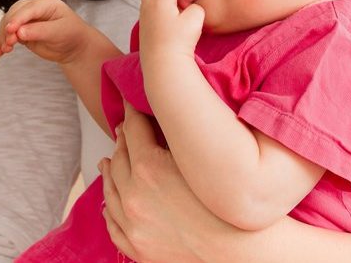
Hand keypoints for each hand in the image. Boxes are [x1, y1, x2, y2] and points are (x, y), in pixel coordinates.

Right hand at [0, 0, 89, 63]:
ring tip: (4, 50)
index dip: (18, 18)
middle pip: (14, 14)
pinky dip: (2, 42)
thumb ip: (39, 31)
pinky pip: (7, 34)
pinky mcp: (21, 31)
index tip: (10, 30)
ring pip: (7, 24)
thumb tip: (19, 32)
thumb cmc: (71, 35)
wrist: (74, 47)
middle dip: (8, 28)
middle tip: (8, 43)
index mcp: (46, 3)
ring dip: (3, 37)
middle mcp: (33, 9)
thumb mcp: (59, 32)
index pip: (28, 8)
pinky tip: (0, 51)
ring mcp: (26, 20)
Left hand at [101, 102, 232, 262]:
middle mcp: (134, 197)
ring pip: (110, 189)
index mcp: (148, 169)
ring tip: (108, 159)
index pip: (132, 129)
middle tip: (124, 128)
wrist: (242, 254)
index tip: (130, 103)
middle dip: (122, 140)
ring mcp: (133, 225)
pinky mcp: (137, 248)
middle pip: (119, 157)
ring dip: (109, 171)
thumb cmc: (228, 206)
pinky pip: (113, 224)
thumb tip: (160, 115)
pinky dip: (109, 208)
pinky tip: (109, 199)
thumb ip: (175, 137)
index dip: (131, 112)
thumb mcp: (198, 161)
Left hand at [139, 0, 204, 58]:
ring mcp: (143, 18)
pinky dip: (155, 1)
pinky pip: (147, 8)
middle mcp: (148, 6)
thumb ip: (195, 8)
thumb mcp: (195, 19)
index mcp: (160, 0)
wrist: (163, 65)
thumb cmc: (179, 42)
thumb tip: (191, 9)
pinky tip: (165, 9)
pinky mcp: (144, 30)